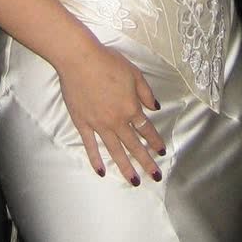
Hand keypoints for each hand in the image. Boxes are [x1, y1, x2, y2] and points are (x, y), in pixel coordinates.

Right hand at [57, 40, 166, 184]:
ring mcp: (98, 124)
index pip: (146, 129)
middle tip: (156, 177)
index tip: (161, 152)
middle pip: (134, 145)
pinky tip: (101, 171)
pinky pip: (90, 146)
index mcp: (131, 108)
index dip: (155, 141)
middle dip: (147, 162)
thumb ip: (145, 92)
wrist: (80, 60)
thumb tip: (155, 107)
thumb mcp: (134, 73)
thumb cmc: (107, 62)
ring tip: (134, 181)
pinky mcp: (82, 123)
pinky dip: (96, 159)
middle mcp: (117, 121)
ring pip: (115, 151)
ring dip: (125, 167)